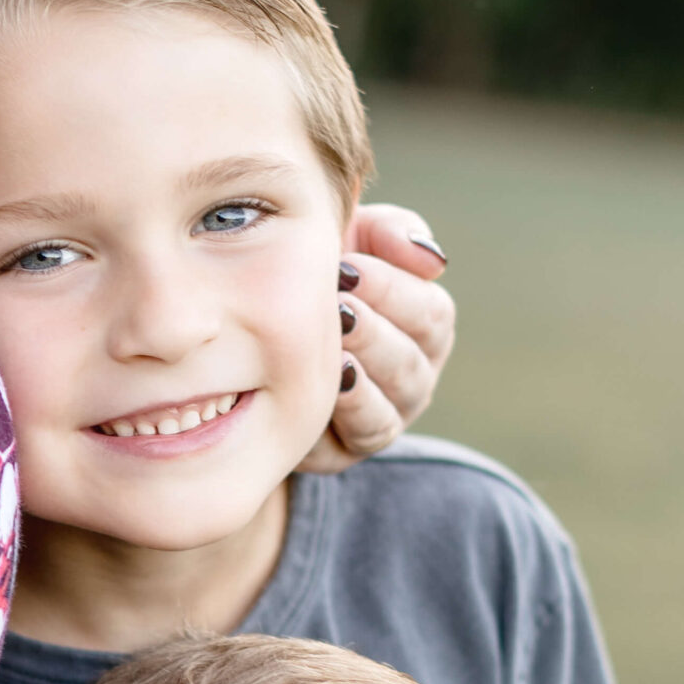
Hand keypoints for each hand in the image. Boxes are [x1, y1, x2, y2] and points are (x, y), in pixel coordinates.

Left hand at [304, 202, 454, 470]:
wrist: (249, 340)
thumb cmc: (310, 277)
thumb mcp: (348, 240)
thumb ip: (388, 232)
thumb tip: (434, 258)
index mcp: (425, 327)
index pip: (432, 313)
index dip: (394, 289)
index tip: (348, 270)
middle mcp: (413, 376)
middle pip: (413, 361)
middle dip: (374, 333)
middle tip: (337, 310)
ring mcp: (385, 418)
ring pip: (392, 404)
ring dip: (362, 376)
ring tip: (331, 351)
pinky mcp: (344, 451)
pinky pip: (356, 439)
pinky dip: (344, 415)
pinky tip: (322, 389)